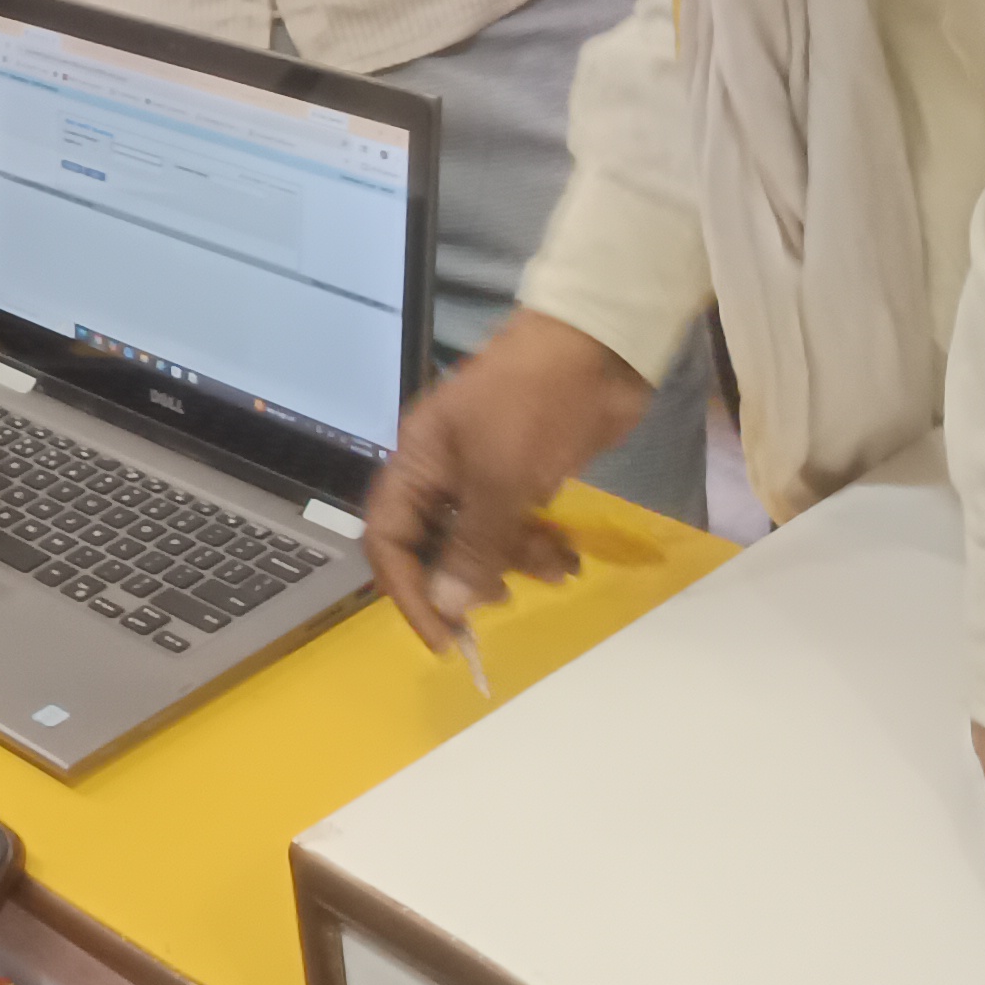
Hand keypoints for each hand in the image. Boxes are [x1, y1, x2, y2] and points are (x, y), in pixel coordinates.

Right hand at [360, 312, 649, 648]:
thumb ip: (473, 545)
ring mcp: (487, 475)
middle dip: (468, 578)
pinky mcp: (527, 476)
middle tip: (507, 597)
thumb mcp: (502, 478)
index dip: (407, 591)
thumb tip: (446, 607)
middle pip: (434, 547)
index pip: (387, 539)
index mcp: (417, 464)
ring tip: (559, 565)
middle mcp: (443, 474)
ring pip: (483, 543)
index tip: (445, 638)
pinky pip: (519, 529)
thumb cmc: (535, 405)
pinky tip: (570, 554)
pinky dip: (540, 547)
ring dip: (516, 563)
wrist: (596, 347)